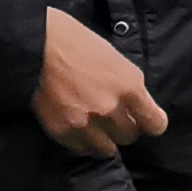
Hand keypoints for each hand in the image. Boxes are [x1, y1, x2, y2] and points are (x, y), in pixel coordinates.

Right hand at [35, 8, 167, 157]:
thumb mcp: (114, 58)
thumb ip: (128, 85)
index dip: (150, 123)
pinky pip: (82, 149)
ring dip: (103, 139)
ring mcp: (86, 122)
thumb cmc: (75, 41)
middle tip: (112, 118)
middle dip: (123, 128)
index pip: (155, 124)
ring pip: (106, 149)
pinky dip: (82, 141)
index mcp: (129, 85)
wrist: (35, 44)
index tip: (145, 121)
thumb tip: (136, 105)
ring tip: (94, 126)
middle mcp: (111, 108)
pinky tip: (78, 127)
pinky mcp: (63, 131)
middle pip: (129, 136)